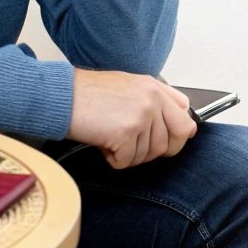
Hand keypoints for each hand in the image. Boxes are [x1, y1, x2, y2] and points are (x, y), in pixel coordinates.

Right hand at [68, 69, 195, 168]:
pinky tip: (103, 144)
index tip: (165, 139)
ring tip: (111, 139)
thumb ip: (153, 102)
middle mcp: (152, 100)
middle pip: (173, 141)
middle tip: (136, 147)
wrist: (62, 96)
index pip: (186, 116)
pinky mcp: (126, 133)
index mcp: (155, 87)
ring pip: (149, 154)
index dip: (177, 134)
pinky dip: (114, 159)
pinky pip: (128, 161)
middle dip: (156, 151)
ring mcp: (141, 116)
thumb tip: (171, 126)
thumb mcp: (129, 86)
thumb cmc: (88, 93)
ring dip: (130, 154)